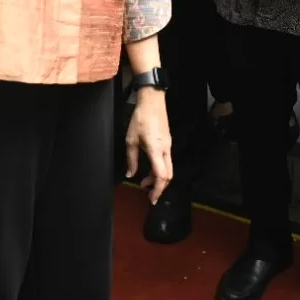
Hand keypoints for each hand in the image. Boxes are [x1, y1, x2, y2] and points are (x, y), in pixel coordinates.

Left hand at [125, 87, 173, 203]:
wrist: (152, 102)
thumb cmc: (140, 118)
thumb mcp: (131, 140)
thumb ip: (131, 159)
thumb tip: (130, 174)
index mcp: (155, 150)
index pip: (161, 176)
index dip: (157, 189)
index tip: (151, 198)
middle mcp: (165, 150)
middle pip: (168, 175)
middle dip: (159, 187)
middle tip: (148, 194)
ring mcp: (168, 146)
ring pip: (168, 169)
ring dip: (158, 178)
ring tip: (144, 182)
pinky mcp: (168, 142)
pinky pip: (167, 161)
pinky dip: (159, 170)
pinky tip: (150, 170)